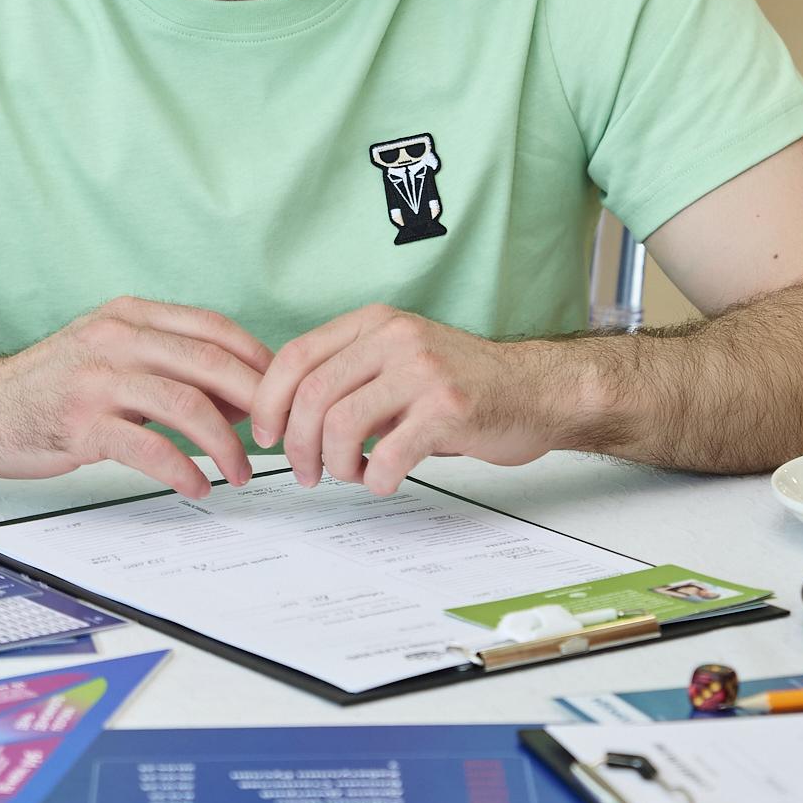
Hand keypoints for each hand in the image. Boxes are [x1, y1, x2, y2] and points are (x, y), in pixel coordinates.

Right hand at [0, 298, 268, 499]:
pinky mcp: (82, 423)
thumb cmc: (51, 387)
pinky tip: (196, 486)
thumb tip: (239, 396)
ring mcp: (98, 379)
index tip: (278, 395)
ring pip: (186, 404)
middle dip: (253, 404)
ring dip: (224, 444)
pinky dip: (182, 470)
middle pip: (209, 363)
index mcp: (130, 316)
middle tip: (272, 438)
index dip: (256, 361)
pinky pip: (148, 446)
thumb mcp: (110, 355)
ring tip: (239, 472)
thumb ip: (167, 364)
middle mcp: (117, 338)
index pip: (213, 328)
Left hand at [251, 306, 562, 494]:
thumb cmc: (463, 384)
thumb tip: (285, 415)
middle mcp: (395, 339)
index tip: (266, 435)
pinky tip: (386, 479)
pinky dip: (377, 479)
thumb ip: (351, 375)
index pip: (296, 356)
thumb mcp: (400, 360)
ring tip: (352, 473)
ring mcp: (423, 371)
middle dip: (297, 444)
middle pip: (312, 395)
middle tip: (305, 471)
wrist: (536, 390)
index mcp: (375, 323)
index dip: (268, 402)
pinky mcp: (448, 409)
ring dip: (335, 464)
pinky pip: (388, 454)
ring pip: (341, 425)